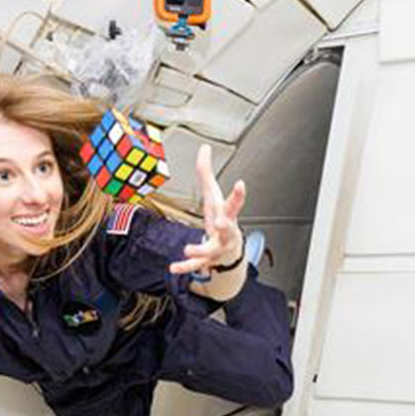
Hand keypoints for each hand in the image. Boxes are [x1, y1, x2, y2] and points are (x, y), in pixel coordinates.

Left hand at [169, 144, 245, 275]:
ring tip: (188, 248)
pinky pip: (196, 265)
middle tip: (222, 222)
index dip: (238, 194)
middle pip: (229, 228)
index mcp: (226, 214)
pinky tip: (174, 267)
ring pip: (211, 250)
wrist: (230, 251)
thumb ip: (207, 172)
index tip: (241, 184)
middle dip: (226, 225)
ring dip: (200, 249)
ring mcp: (217, 248)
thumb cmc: (221, 219)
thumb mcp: (213, 195)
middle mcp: (225, 233)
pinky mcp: (207, 260)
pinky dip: (185, 267)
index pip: (234, 203)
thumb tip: (205, 148)